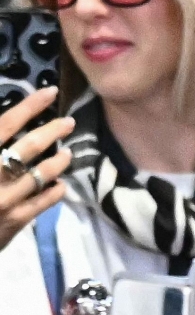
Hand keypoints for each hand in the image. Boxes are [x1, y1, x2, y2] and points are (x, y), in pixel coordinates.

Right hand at [0, 87, 73, 252]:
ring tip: (67, 154)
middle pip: (29, 148)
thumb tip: (3, 127)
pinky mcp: (14, 222)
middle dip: (52, 131)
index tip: (49, 93)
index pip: (5, 125)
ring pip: (41, 175)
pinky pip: (42, 203)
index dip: (29, 107)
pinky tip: (59, 184)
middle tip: (68, 123)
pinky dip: (54, 192)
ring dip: (58, 162)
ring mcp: (6, 200)